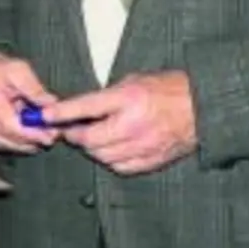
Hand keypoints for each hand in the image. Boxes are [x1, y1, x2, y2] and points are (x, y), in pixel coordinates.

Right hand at [0, 52, 60, 153]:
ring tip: (48, 131)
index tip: (52, 133)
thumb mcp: (20, 70)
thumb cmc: (4, 71)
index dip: (33, 133)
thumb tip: (51, 103)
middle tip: (56, 133)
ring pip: (14, 145)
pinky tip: (35, 133)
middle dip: (37, 138)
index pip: (11, 125)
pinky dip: (26, 142)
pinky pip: (11, 146)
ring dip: (33, 141)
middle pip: (13, 138)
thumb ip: (34, 88)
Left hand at [43, 71, 197, 174]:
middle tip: (70, 129)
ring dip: (92, 148)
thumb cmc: (169, 89)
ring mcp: (143, 145)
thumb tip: (82, 108)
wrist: (204, 108)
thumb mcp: (134, 80)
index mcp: (128, 98)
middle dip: (74, 134)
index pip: (85, 107)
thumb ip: (107, 96)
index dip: (61, 113)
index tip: (44, 115)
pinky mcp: (152, 160)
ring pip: (102, 156)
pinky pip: (121, 167)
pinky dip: (111, 160)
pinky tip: (112, 150)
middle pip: (89, 138)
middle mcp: (133, 124)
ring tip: (92, 138)